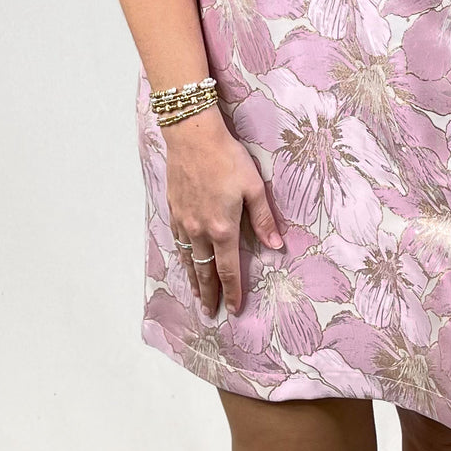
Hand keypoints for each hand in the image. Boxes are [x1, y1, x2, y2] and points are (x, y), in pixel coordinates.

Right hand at [162, 104, 282, 317]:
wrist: (192, 136)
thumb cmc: (227, 157)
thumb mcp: (253, 186)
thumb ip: (264, 218)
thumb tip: (277, 246)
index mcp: (223, 228)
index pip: (228, 269)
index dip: (233, 292)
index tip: (234, 310)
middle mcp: (200, 230)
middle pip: (204, 271)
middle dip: (209, 294)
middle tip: (210, 313)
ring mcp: (184, 222)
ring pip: (188, 260)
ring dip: (194, 280)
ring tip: (198, 296)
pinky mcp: (173, 210)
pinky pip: (178, 242)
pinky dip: (182, 258)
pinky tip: (185, 261)